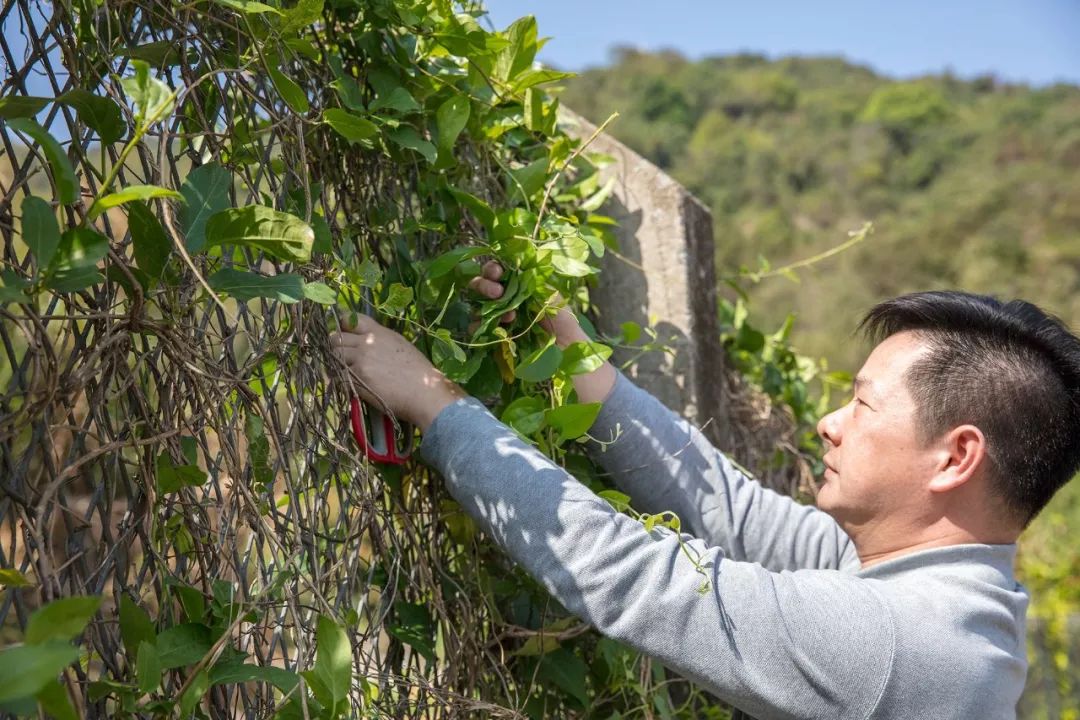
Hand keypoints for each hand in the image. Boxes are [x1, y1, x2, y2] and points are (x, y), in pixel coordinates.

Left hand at [330, 315, 465, 431]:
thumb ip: (381, 341)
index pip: (350, 319)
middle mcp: (367, 343)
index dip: (342, 326)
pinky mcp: (357, 379)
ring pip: (334, 358)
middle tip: (341, 359)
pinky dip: (340, 382)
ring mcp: (360, 361)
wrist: (424, 393)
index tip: (343, 335)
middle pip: (335, 339)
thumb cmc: (419, 372)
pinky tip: (351, 386)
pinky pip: (338, 377)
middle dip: (335, 348)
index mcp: (379, 333)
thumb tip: (364, 342)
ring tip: (345, 374)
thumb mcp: (401, 346)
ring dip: (336, 366)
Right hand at [467, 261, 588, 347]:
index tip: (498, 272)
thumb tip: (512, 269)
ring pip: (475, 305)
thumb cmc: (561, 318)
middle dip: (484, 285)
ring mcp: (495, 317)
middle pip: (480, 285)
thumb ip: (529, 281)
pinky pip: (475, 328)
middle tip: (498, 292)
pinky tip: (499, 327)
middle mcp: (502, 298)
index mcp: (516, 284)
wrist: (564, 347)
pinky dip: (480, 325)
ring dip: (487, 306)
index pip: (496, 271)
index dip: (492, 269)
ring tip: (510, 314)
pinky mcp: (492, 336)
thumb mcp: (548, 294)